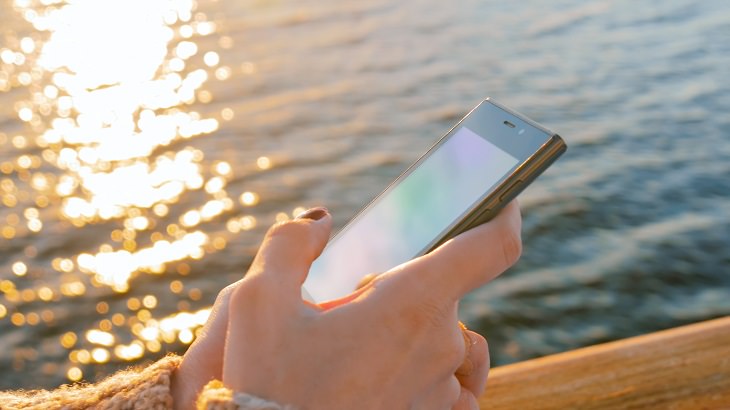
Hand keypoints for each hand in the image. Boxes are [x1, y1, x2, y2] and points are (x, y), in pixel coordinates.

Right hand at [222, 202, 520, 408]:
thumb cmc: (268, 386)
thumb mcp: (259, 302)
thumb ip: (290, 245)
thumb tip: (320, 222)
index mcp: (410, 303)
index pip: (490, 247)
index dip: (504, 213)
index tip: (504, 200)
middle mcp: (441, 346)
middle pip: (445, 294)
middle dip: (403, 290)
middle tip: (349, 309)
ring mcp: (444, 391)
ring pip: (454, 342)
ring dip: (421, 332)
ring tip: (367, 345)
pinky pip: (459, 390)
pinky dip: (439, 376)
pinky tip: (399, 378)